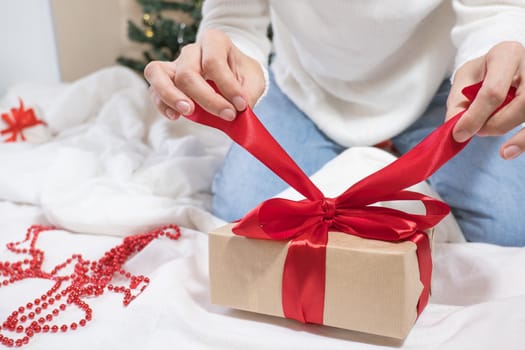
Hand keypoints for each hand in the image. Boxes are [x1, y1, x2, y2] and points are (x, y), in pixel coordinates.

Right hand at [144, 29, 265, 120]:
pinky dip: (162, 104)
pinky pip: (154, 90)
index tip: (242, 105)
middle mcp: (191, 51)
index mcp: (214, 41)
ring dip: (171, 95)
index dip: (227, 86)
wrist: (234, 75)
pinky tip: (175, 116)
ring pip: (158, 73)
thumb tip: (239, 110)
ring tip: (188, 111)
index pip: (213, 61)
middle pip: (187, 72)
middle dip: (207, 98)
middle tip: (227, 115)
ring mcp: (175, 65)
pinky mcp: (165, 82)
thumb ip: (248, 94)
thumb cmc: (242, 75)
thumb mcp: (254, 80)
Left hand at [446, 41, 524, 158]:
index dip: (475, 117)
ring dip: (514, 135)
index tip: (459, 134)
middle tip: (479, 131)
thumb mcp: (464, 80)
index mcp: (506, 55)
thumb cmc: (483, 71)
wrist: (503, 63)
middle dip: (497, 124)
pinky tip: (511, 151)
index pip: (493, 91)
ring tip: (499, 146)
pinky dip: (523, 140)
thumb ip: (458, 103)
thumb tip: (456, 129)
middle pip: (522, 103)